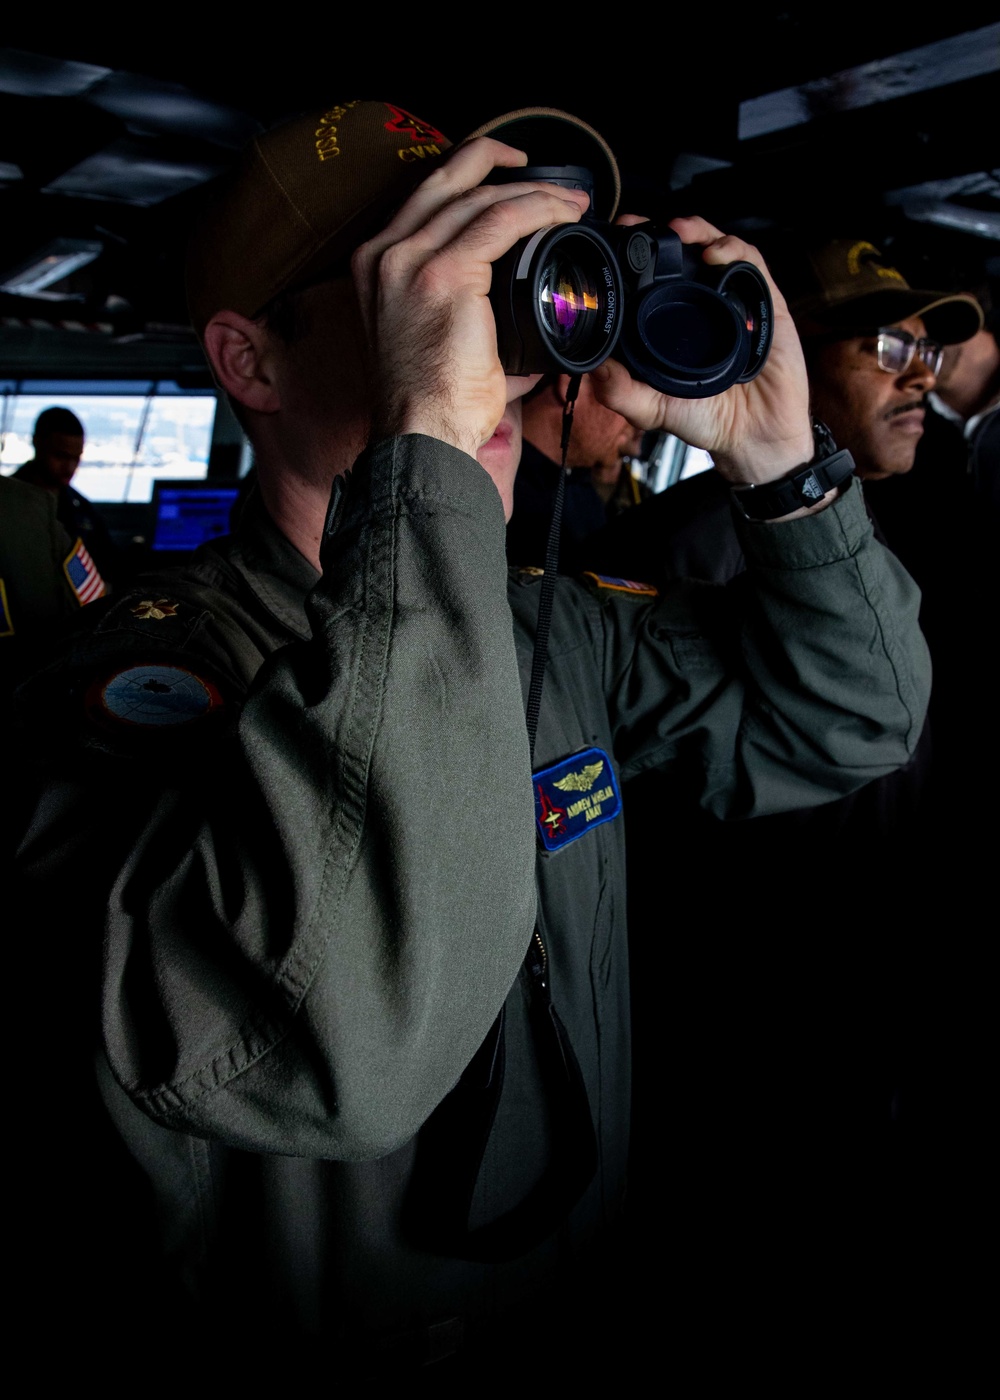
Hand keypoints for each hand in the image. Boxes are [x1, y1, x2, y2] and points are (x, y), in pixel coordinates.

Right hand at [351, 138, 589, 460]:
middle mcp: (384, 254)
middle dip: (500, 165)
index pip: (424, 199)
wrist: (420, 435)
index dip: (470, 177)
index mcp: (375, 266)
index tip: (508, 179)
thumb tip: (522, 325)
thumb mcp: (431, 343)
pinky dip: (539, 211)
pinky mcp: (445, 274)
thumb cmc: (430, 406)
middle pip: (447, 181)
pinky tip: (563, 215)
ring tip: (571, 202)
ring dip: (534, 192)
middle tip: (546, 178)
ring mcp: (410, 260)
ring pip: (480, 198)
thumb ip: (460, 314)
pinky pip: (501, 221)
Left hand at [591, 216, 813, 484]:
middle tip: (638, 225)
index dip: (635, 254)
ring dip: (697, 231)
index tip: (615, 241)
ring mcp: (735, 301)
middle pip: (683, 253)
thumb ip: (623, 392)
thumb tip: (592, 369)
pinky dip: (734, 251)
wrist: (753, 439)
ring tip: (678, 231)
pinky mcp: (766, 304)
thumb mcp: (654, 409)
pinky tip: (715, 254)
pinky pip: (752, 266)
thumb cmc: (706, 420)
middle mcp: (702, 305)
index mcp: (673, 321)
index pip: (653, 277)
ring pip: (716, 248)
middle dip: (662, 232)